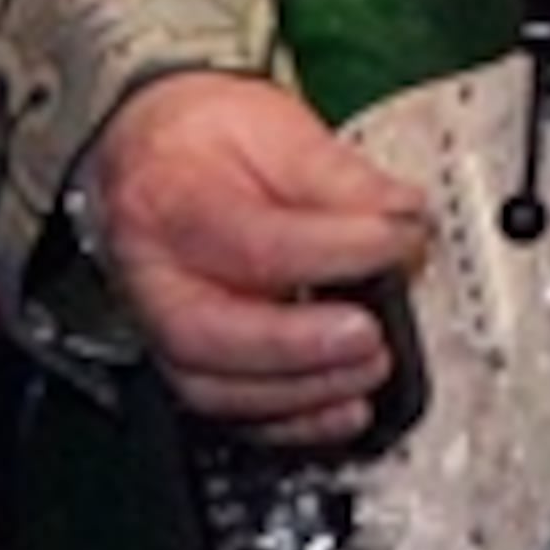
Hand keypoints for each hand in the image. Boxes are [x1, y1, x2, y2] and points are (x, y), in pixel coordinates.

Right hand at [72, 69, 432, 447]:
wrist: (147, 155)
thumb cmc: (205, 140)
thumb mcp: (270, 125)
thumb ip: (337, 174)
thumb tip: (402, 212)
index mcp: (171, 201)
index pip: (254, 240)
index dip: (339, 247)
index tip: (402, 238)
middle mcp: (153, 276)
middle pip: (210, 333)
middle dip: (300, 345)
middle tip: (370, 333)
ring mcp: (159, 328)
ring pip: (212, 389)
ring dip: (302, 393)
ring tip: (370, 368)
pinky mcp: (186, 362)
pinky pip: (226, 413)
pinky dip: (289, 424)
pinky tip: (343, 411)